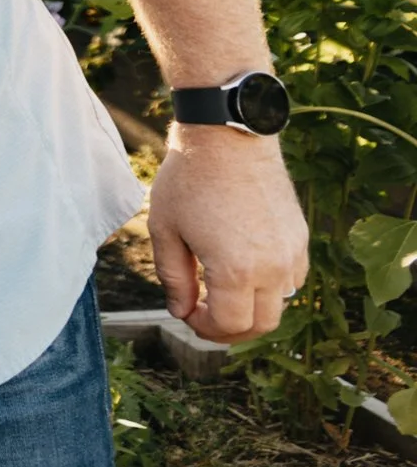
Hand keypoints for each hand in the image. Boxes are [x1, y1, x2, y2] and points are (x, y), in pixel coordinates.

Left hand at [147, 126, 308, 342]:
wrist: (227, 137)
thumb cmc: (189, 179)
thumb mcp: (166, 230)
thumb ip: (173, 278)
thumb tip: (180, 310)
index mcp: (237, 269)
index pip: (230, 325)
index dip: (206, 328)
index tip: (186, 313)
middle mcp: (274, 266)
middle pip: (262, 325)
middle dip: (230, 329)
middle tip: (202, 314)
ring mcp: (292, 252)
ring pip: (280, 305)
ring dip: (252, 309)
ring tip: (220, 293)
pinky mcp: (300, 237)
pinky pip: (292, 280)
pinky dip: (270, 288)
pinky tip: (242, 272)